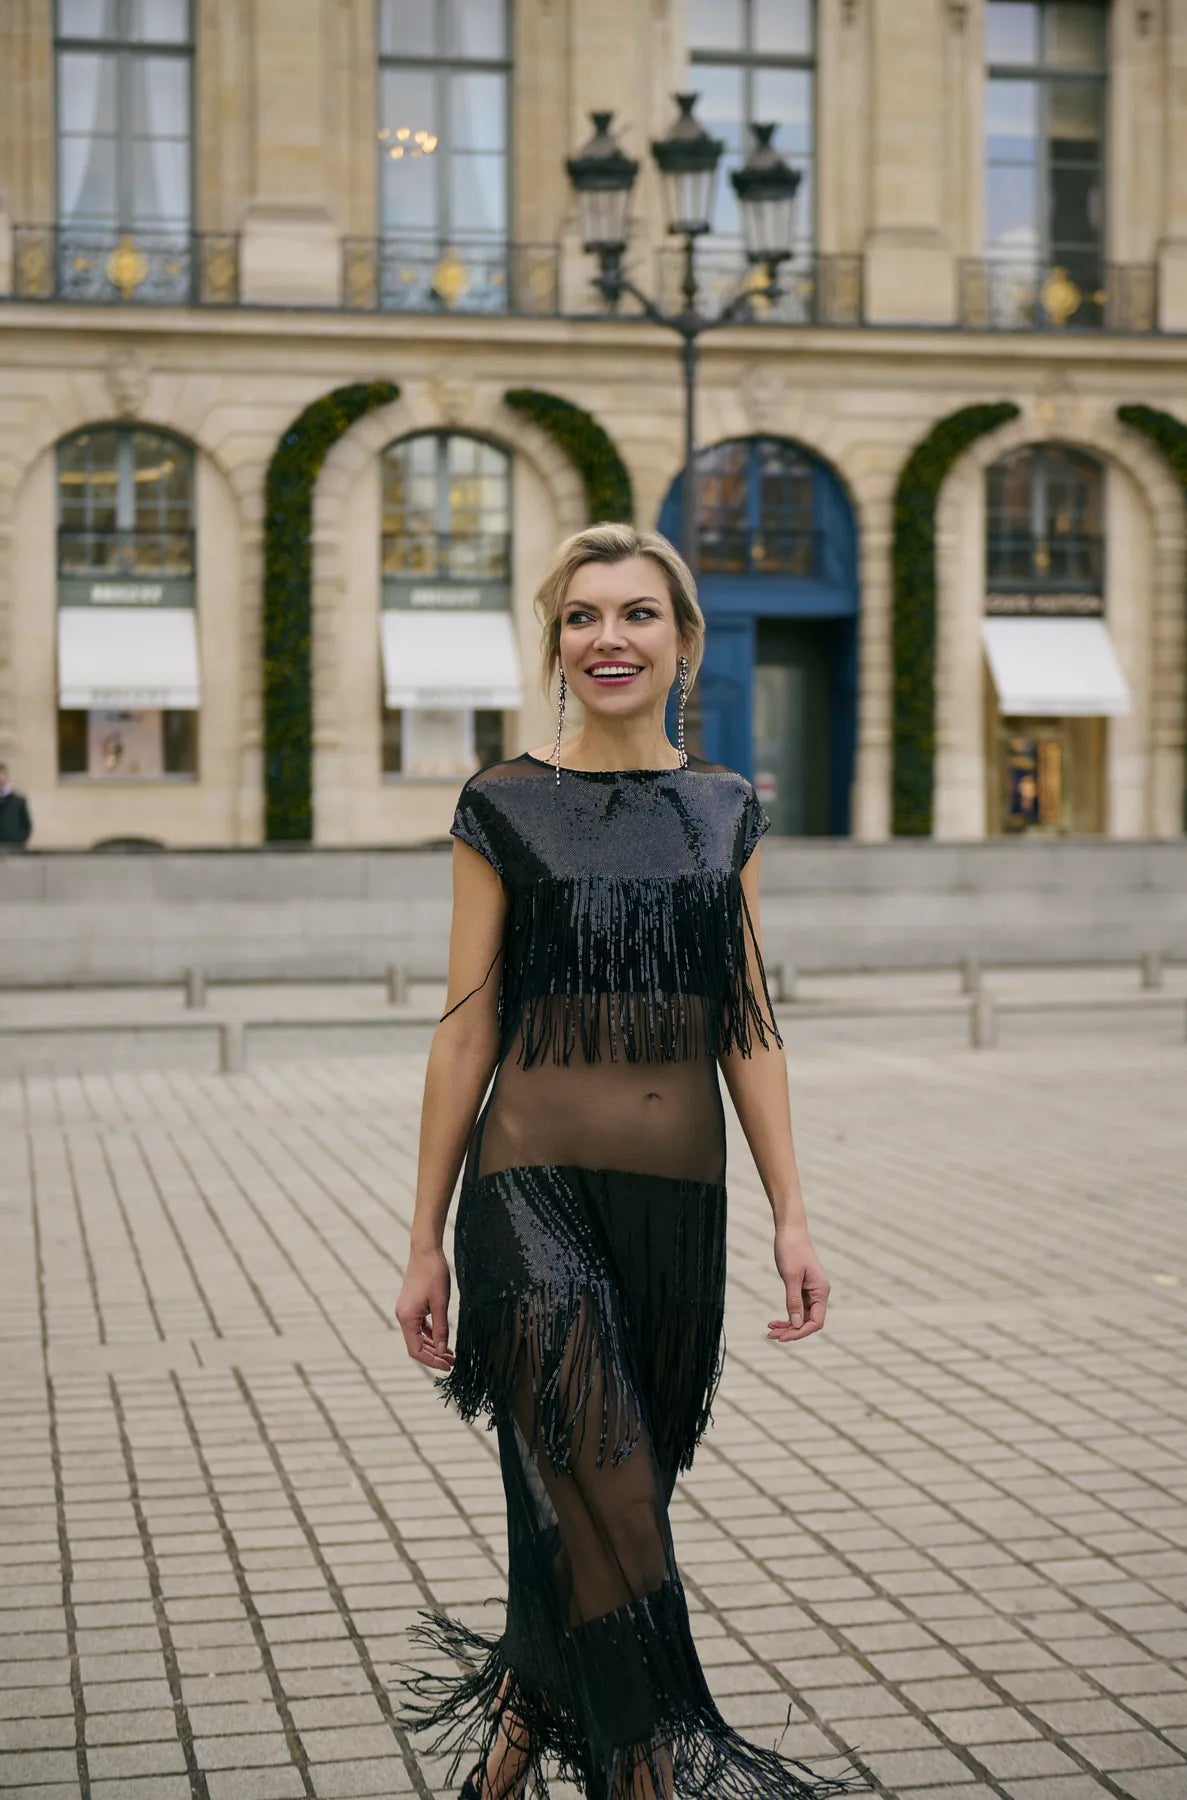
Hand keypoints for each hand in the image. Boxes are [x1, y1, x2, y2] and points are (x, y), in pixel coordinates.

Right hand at [395, 1247, 454, 1371]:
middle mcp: (402, 1316)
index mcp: (407, 1318)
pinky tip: (441, 1339)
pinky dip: (429, 1334)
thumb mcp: (441, 1303)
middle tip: (453, 1362)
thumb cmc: (434, 1274)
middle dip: (434, 1355)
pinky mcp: (410, 1305)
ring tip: (450, 1354)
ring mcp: (405, 1311)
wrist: (425, 1251)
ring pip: (417, 1337)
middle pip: (416, 1345)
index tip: (447, 1366)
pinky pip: (418, 1326)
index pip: (416, 1350)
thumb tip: (443, 1351)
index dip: (432, 1361)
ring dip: (433, 1346)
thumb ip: (441, 1329)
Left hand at [768, 1225, 829, 1343]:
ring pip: (802, 1317)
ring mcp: (811, 1291)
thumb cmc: (791, 1250)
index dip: (800, 1332)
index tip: (783, 1337)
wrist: (790, 1230)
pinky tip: (774, 1321)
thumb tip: (796, 1324)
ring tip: (770, 1331)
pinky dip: (787, 1316)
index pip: (816, 1322)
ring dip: (787, 1325)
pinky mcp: (802, 1288)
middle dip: (791, 1331)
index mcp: (821, 1291)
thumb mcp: (790, 1276)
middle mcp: (819, 1293)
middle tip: (771, 1336)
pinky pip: (797, 1308)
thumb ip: (794, 1301)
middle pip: (808, 1322)